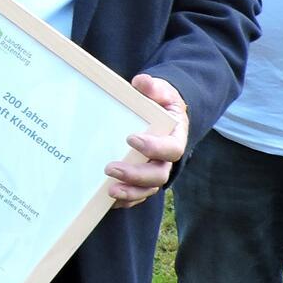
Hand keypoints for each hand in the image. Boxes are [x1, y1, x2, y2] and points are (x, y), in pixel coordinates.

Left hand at [107, 73, 188, 207]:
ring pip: (148, 189)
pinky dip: (125, 200)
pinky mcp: (142, 179)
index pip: (171, 148)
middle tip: (111, 168)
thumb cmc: (160, 102)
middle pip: (158, 174)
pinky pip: (137, 195)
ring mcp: (154, 171)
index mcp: (175, 137)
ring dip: (130, 192)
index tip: (131, 139)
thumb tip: (142, 82)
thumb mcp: (161, 91)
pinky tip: (107, 199)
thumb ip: (154, 88)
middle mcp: (166, 159)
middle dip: (136, 175)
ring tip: (110, 190)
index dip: (154, 147)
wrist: (160, 114)